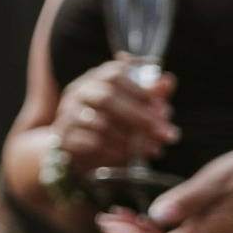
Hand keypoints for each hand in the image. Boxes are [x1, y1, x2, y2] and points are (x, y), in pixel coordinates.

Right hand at [54, 59, 175, 174]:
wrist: (77, 147)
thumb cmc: (111, 120)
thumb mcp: (133, 105)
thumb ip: (149, 94)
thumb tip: (167, 82)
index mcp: (96, 78)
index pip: (115, 75)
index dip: (141, 91)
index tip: (162, 108)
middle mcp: (79, 92)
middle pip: (107, 98)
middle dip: (140, 117)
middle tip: (164, 134)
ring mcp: (68, 114)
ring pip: (101, 123)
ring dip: (131, 139)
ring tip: (150, 149)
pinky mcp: (65, 138)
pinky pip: (92, 144)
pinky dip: (115, 152)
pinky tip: (129, 158)